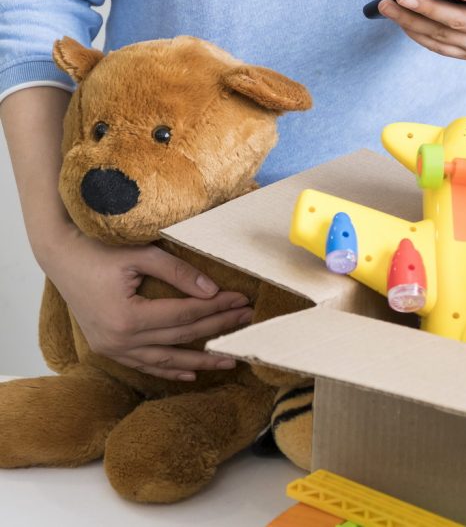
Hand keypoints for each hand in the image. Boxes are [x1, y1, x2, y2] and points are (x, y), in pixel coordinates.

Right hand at [39, 225, 252, 380]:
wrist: (60, 257)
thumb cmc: (99, 250)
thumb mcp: (141, 254)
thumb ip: (178, 272)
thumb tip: (213, 291)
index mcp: (127, 317)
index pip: (185, 315)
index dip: (217, 308)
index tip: (243, 300)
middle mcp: (119, 340)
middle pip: (181, 337)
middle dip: (218, 329)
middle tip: (248, 321)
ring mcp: (112, 348)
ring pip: (166, 359)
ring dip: (200, 361)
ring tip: (231, 359)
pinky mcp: (108, 349)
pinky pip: (145, 364)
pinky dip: (169, 369)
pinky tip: (191, 373)